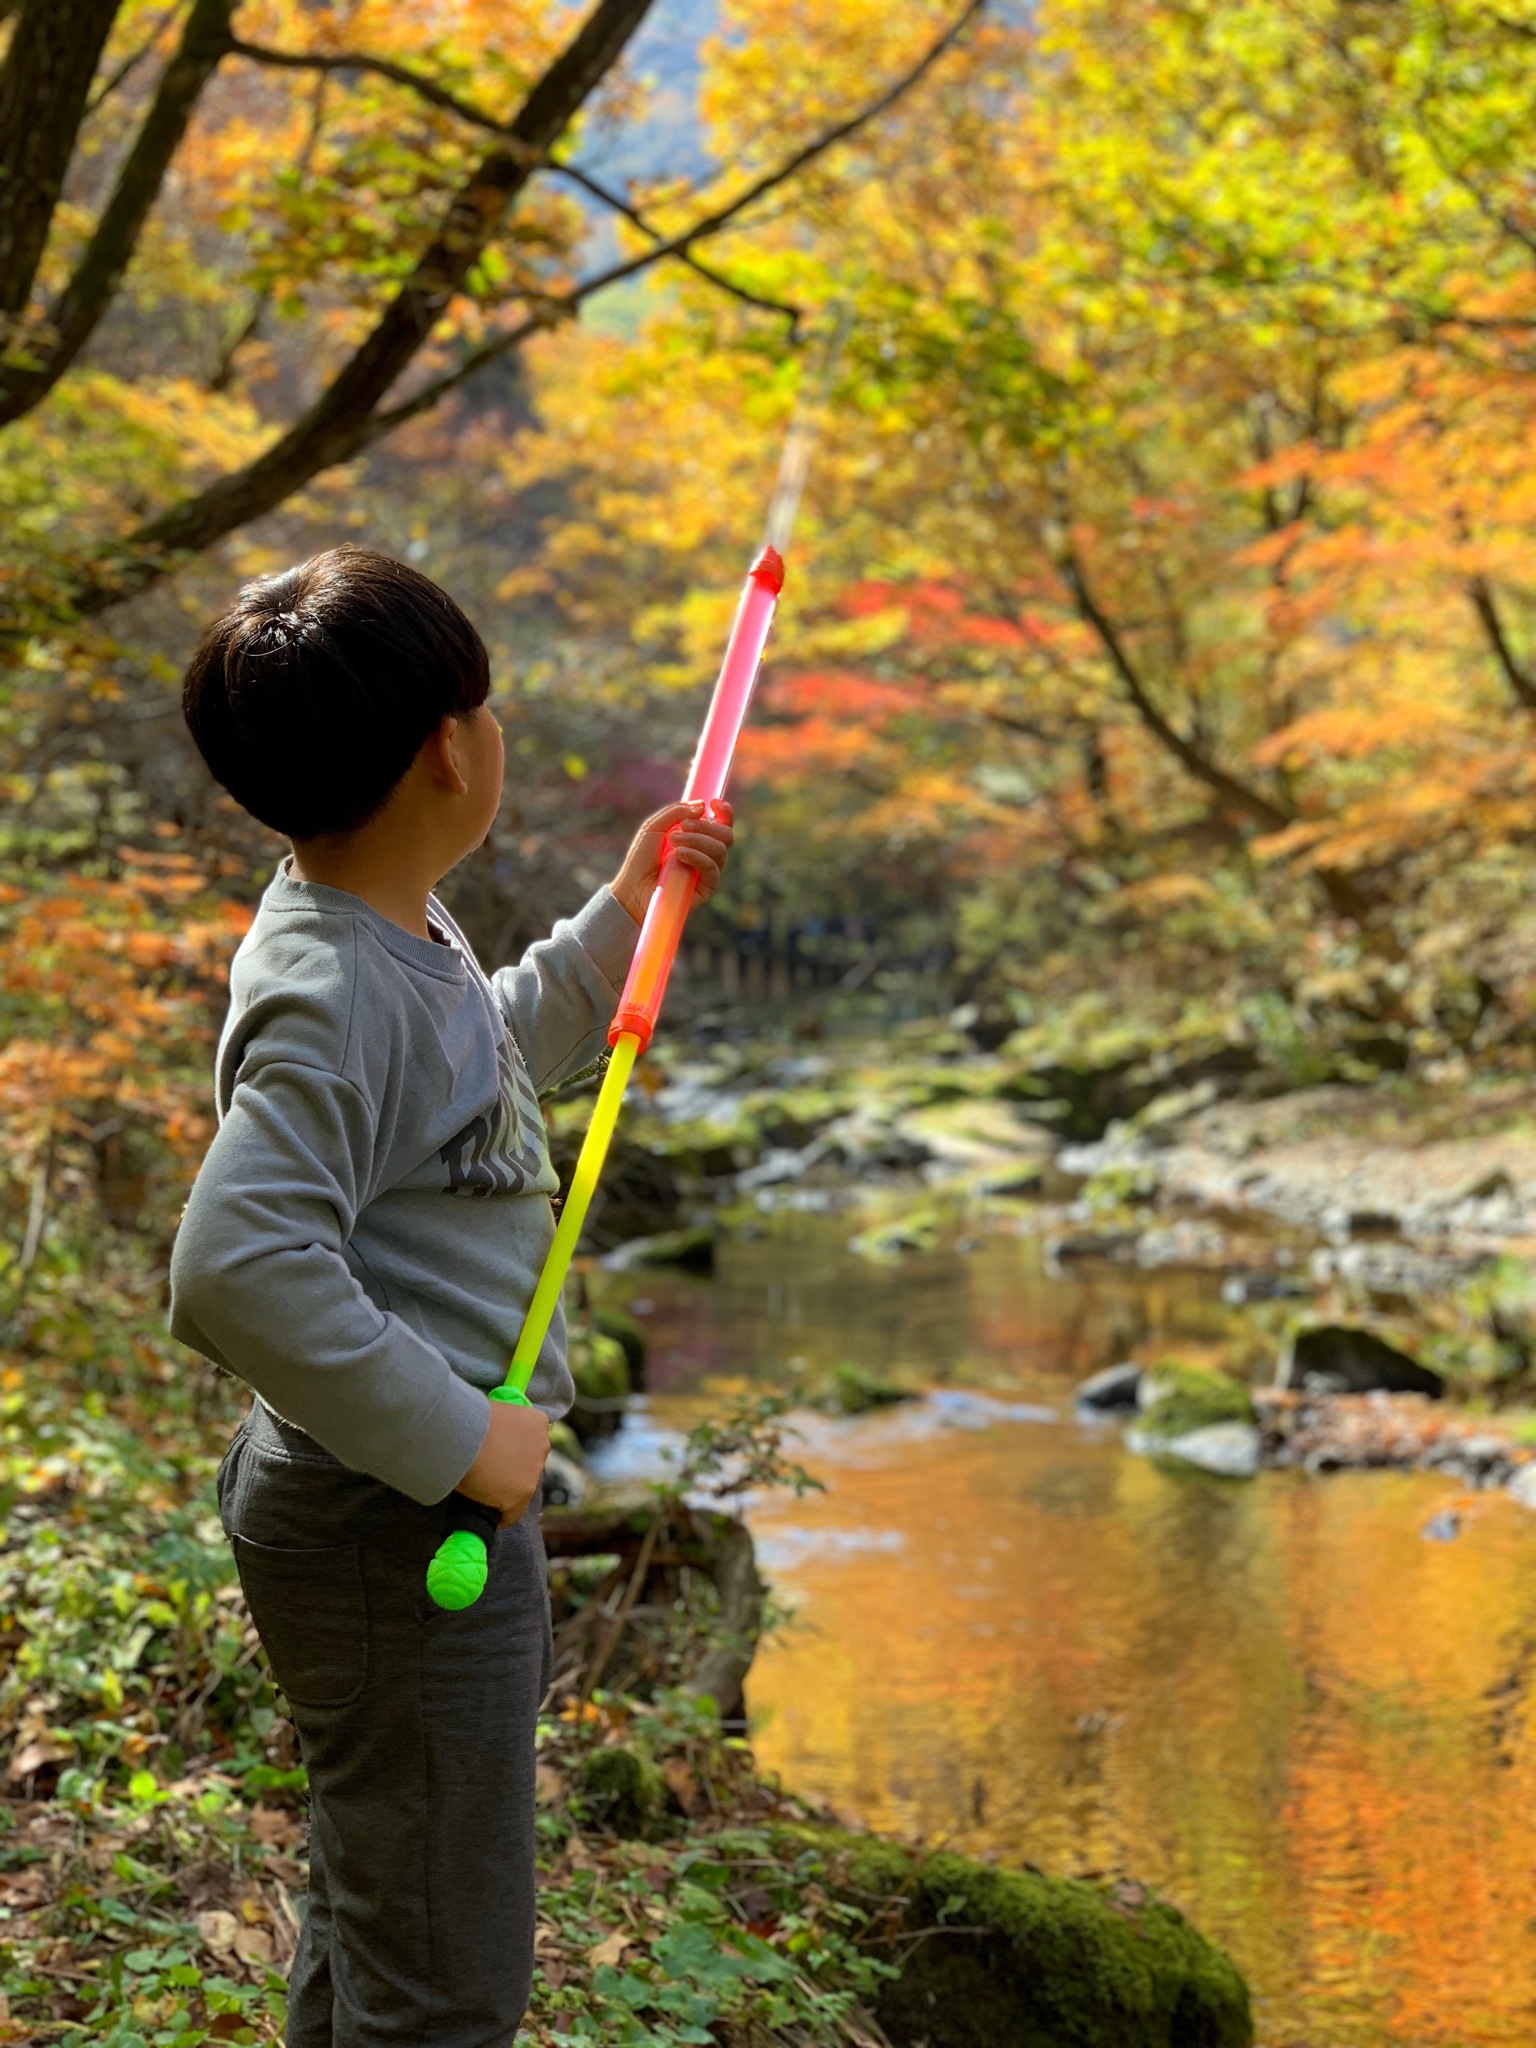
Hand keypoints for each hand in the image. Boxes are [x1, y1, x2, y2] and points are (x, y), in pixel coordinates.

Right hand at [458, 1398, 549, 1527]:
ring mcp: (534, 1472)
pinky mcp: (522, 1495)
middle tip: (487, 1474)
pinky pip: (511, 1514)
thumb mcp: (491, 1413)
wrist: (458, 1433)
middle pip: (528, 1467)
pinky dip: (499, 1516)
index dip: (512, 1452)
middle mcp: (542, 1445)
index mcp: (537, 1421)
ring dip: (505, 1493)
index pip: (530, 1443)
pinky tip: (483, 1513)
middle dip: (511, 1472)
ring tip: (480, 1493)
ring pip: (521, 1491)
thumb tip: (492, 1438)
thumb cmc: (466, 1418)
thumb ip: (501, 1426)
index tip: (497, 1458)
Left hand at [611, 800, 733, 923]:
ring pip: (720, 849)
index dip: (724, 812)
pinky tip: (679, 855)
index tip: (713, 803)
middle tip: (683, 826)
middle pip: (725, 835)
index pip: (722, 824)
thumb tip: (703, 805)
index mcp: (698, 837)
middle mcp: (706, 854)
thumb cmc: (641, 858)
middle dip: (705, 826)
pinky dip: (697, 857)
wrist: (632, 888)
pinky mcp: (707, 888)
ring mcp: (708, 872)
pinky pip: (712, 868)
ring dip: (697, 840)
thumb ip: (676, 812)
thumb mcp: (653, 827)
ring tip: (674, 842)